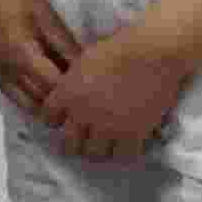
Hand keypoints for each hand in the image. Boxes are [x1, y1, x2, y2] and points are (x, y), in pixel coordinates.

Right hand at [0, 0, 82, 121]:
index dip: (74, 91)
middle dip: (63, 102)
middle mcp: (8, 71)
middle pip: (41, 101)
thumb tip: (87, 66)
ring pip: (27, 105)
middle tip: (83, 96)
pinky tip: (45, 92)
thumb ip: (65, 44)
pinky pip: (15, 97)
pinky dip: (32, 100)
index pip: (54, 86)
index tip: (92, 88)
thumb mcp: (46, 16)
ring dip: (47, 104)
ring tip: (65, 98)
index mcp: (23, 55)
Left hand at [38, 26, 183, 164]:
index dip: (56, 120)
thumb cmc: (119, 47)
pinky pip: (124, 155)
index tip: (64, 119)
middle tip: (83, 138)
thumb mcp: (84, 61)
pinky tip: (128, 143)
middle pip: (69, 144)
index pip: (48, 118)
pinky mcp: (134, 133)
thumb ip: (73, 82)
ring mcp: (108, 126)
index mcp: (67, 94)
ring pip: (95, 154)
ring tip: (106, 143)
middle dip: (74, 142)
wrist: (153, 51)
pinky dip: (125, 151)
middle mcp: (83, 114)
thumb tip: (69, 92)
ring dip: (99, 148)